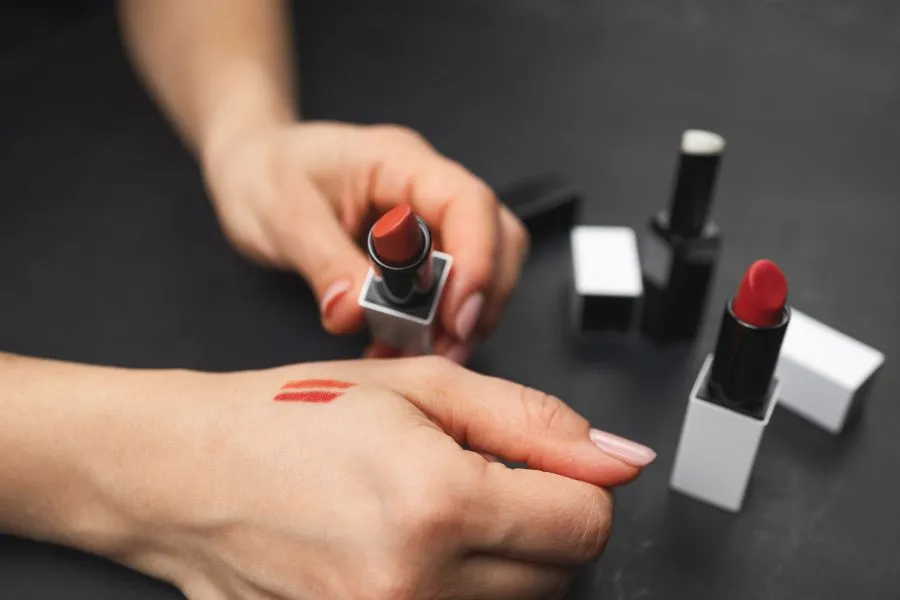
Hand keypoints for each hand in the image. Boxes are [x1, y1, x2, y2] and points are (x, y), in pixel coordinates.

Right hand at [101, 357, 654, 599]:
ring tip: (430, 512)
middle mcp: (418, 585)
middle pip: (560, 573)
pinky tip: (413, 550)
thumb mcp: (420, 388)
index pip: (584, 524)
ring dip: (500, 560)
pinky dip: (459, 588)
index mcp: (437, 503)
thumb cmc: (291, 421)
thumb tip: (616, 457)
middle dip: (538, 522)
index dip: (575, 485)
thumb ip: (532, 420)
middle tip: (471, 478)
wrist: (194, 477)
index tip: (540, 466)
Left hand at [201, 121, 528, 361]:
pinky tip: (403, 347)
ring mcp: (428, 218)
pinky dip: (437, 324)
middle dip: (480, 299)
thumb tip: (354, 312)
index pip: (468, 202)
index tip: (457, 316)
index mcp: (400, 161)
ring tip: (418, 354)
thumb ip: (323, 263)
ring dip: (461, 318)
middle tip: (444, 348)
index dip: (477, 261)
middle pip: (496, 237)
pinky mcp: (420, 249)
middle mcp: (426, 187)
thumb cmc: (266, 172)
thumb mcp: (282, 216)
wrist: (254, 166)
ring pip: (482, 267)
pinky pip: (449, 287)